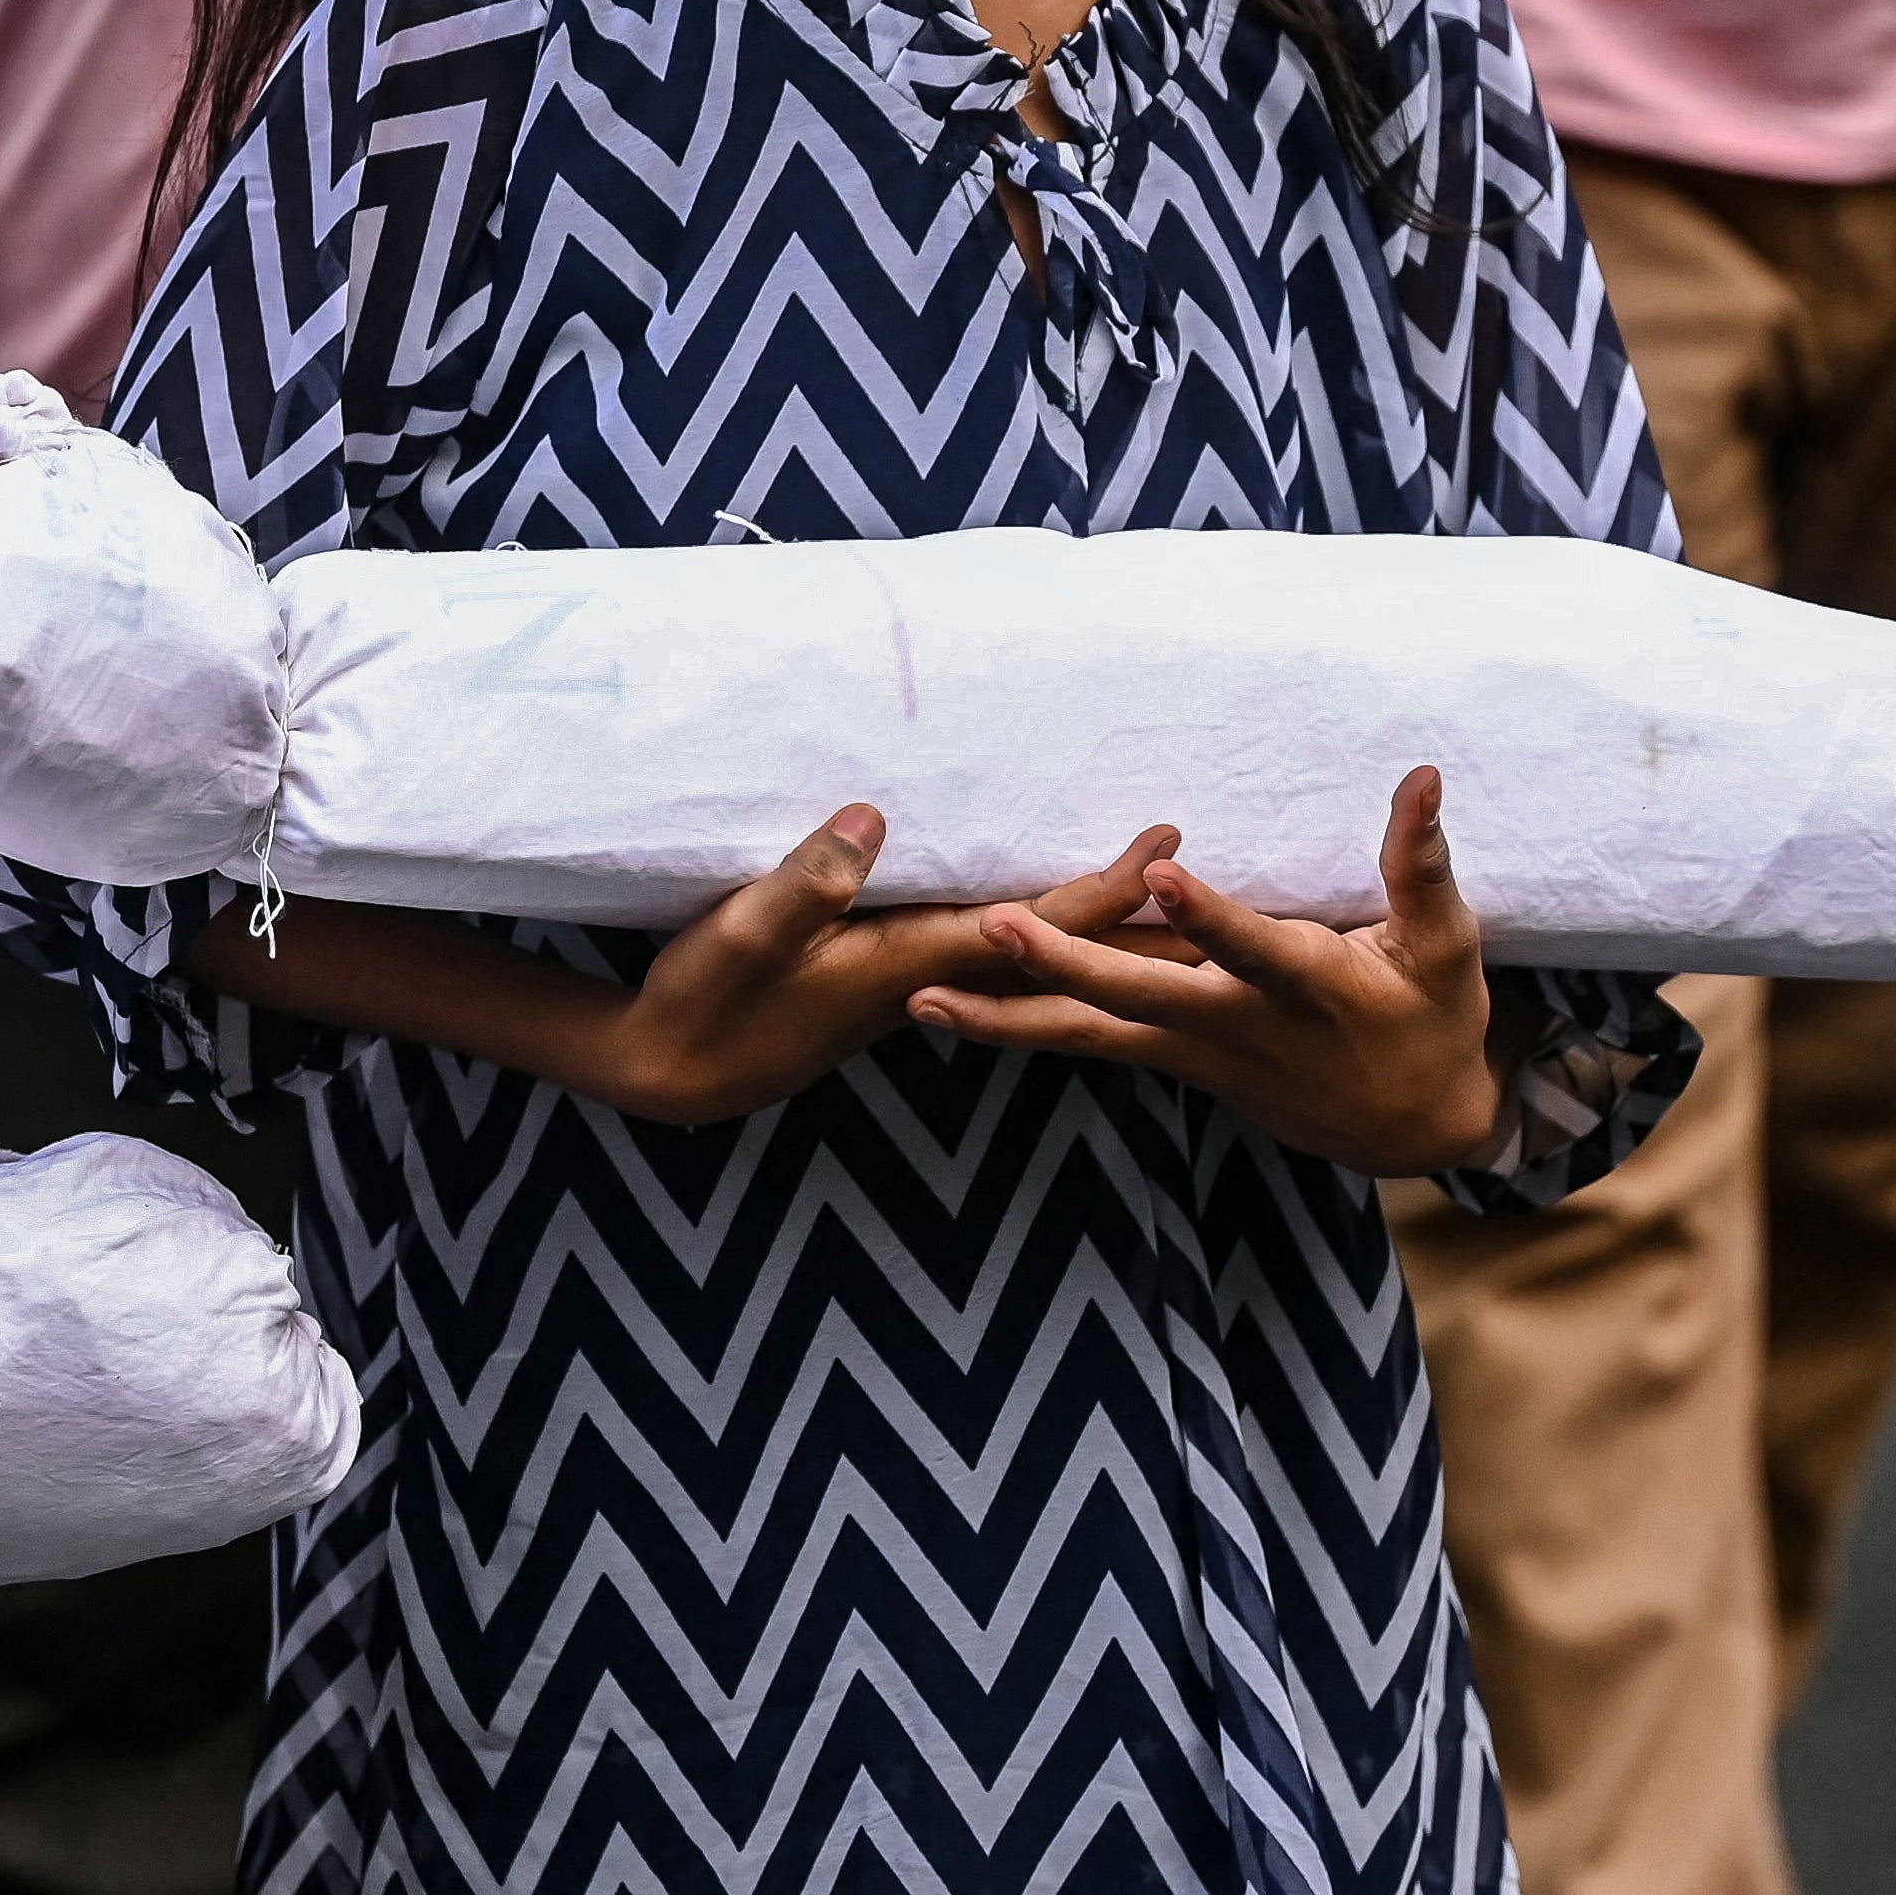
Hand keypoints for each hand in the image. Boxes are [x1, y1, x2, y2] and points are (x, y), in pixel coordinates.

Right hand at [559, 806, 1145, 1125]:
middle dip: (1143, 926)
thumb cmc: (701, 1000)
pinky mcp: (896, 991)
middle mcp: (932, 984)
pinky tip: (1055, 932)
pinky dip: (1045, 947)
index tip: (1171, 837)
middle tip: (1226, 887)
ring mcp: (918, 993)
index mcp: (912, 964)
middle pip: (1062, 959)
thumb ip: (808, 881)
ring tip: (1169, 909)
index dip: (1106, 887)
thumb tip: (874, 818)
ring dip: (1102, 942)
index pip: (1034, 927)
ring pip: (1038, 968)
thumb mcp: (742, 935)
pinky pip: (999, 968)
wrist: (669, 1075)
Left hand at [911, 767, 1504, 1174]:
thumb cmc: (1434, 1020)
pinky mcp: (1173, 1061)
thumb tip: (1424, 777)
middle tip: (995, 926)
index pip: (1252, 949)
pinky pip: (1087, 1045)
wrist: (1414, 1129)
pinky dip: (1020, 1030)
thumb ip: (1421, 863)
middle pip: (1141, 999)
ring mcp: (1198, 1052)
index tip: (1157, 873)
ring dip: (1007, 1019)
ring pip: (1093, 1037)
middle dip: (1066, 965)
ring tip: (923, 998)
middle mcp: (1239, 1027)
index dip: (1206, 916)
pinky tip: (949, 1015)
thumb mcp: (1447, 945)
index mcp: (1309, 989)